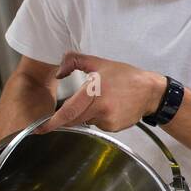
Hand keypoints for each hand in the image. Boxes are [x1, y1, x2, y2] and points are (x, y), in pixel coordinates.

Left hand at [39, 53, 166, 133]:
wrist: (150, 92)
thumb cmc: (125, 76)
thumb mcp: (99, 62)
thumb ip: (74, 61)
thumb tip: (59, 73)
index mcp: (94, 91)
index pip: (69, 110)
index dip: (53, 122)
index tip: (41, 128)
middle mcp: (100, 108)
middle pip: (74, 119)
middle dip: (66, 118)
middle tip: (62, 115)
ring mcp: (108, 119)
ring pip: (86, 121)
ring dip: (85, 114)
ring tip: (100, 101)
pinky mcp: (114, 127)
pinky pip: (98, 125)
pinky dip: (98, 118)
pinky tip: (109, 108)